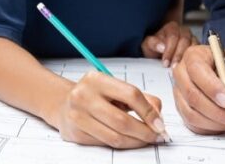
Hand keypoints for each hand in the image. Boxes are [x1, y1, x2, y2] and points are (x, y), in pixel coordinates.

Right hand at [50, 71, 167, 147]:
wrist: (64, 103)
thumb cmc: (96, 95)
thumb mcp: (116, 88)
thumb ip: (141, 98)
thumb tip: (158, 117)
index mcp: (97, 79)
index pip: (131, 94)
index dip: (149, 112)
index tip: (160, 124)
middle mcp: (84, 96)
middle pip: (122, 120)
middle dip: (144, 132)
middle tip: (156, 136)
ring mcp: (77, 116)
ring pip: (115, 136)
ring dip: (135, 142)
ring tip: (146, 140)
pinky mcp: (75, 133)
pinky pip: (105, 143)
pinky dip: (122, 144)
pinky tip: (130, 141)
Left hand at [142, 21, 195, 67]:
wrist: (160, 52)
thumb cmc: (155, 47)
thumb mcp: (148, 45)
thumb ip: (152, 43)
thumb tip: (162, 47)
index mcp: (172, 27)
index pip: (173, 37)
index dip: (169, 50)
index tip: (165, 62)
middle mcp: (184, 31)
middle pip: (184, 41)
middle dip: (178, 55)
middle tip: (173, 67)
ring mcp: (192, 39)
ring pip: (193, 46)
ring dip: (187, 58)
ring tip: (180, 69)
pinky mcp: (197, 47)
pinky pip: (199, 52)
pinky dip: (194, 59)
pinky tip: (188, 68)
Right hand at [172, 45, 224, 133]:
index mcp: (195, 55)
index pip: (197, 70)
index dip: (212, 87)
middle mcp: (182, 73)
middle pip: (191, 94)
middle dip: (215, 109)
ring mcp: (181, 93)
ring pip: (191, 113)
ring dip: (215, 121)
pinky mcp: (184, 110)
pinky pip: (193, 124)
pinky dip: (211, 128)